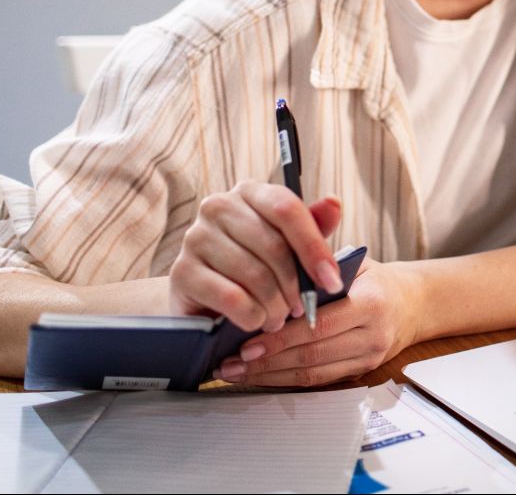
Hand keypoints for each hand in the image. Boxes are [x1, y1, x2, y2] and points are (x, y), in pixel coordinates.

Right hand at [169, 180, 344, 332]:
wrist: (207, 302)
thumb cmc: (256, 268)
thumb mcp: (290, 247)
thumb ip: (314, 227)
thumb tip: (334, 204)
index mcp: (250, 192)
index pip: (287, 209)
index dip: (314, 247)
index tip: (333, 282)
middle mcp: (219, 206)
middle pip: (274, 246)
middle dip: (296, 286)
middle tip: (302, 309)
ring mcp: (195, 237)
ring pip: (254, 274)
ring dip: (275, 306)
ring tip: (279, 318)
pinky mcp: (181, 272)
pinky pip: (230, 297)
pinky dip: (251, 316)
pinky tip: (256, 322)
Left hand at [214, 259, 424, 386]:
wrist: (409, 304)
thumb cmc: (371, 278)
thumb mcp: (350, 260)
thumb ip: (314, 262)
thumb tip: (266, 265)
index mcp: (371, 301)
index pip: (320, 324)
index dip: (281, 337)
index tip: (246, 341)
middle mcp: (373, 334)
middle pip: (312, 355)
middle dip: (266, 361)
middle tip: (229, 361)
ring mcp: (368, 358)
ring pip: (312, 374)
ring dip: (269, 376)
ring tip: (235, 371)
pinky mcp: (359, 373)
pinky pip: (317, 382)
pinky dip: (284, 381)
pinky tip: (258, 376)